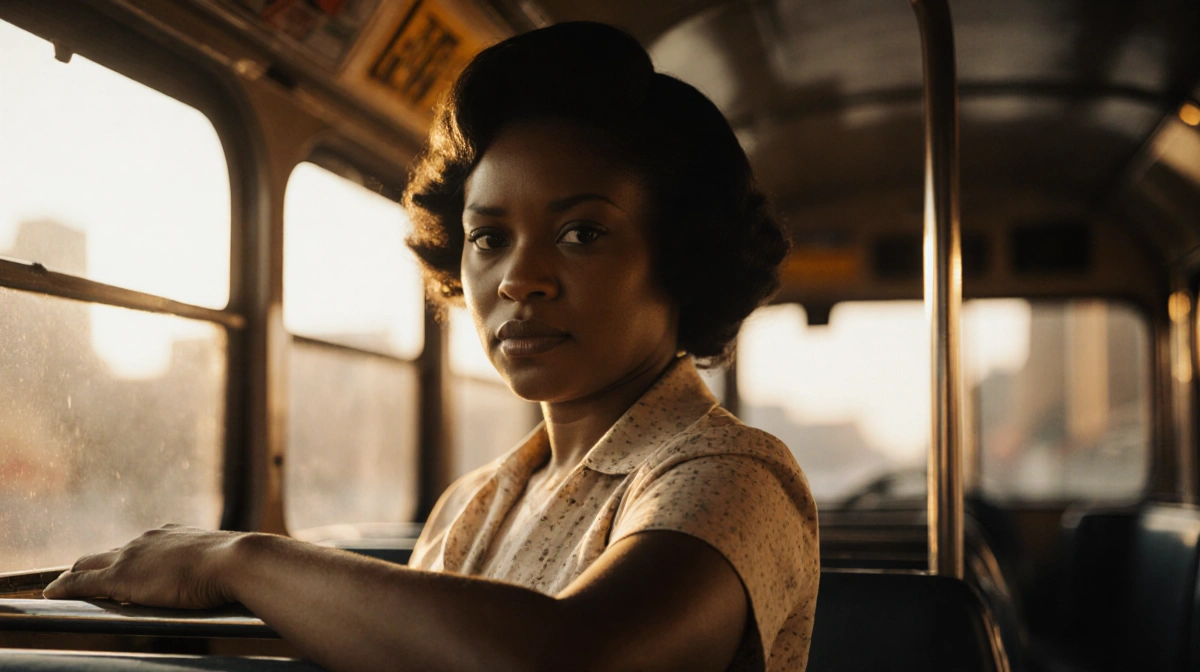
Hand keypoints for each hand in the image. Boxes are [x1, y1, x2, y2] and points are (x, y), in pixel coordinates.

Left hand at [43, 524, 244, 608]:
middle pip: (110, 551)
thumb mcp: (225, 562)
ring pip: (91, 562)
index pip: (140, 547)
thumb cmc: (240, 565)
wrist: (236, 561)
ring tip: (63, 586)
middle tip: (82, 577)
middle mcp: (149, 539)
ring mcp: (133, 555)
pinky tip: (52, 593)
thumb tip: (230, 577)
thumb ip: (215, 566)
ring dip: (77, 574)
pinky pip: (81, 581)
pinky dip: (65, 586)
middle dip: (94, 564)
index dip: (128, 558)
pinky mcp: (120, 576)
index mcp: (173, 534)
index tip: (124, 567)